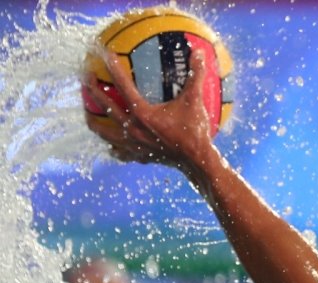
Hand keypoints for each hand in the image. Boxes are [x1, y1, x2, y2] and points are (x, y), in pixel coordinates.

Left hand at [83, 49, 214, 167]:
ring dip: (93, 120)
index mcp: (142, 113)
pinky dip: (113, 146)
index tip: (104, 54)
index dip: (113, 68)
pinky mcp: (138, 156)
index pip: (122, 86)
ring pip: (103, 132)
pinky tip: (112, 143)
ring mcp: (133, 144)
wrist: (197, 162)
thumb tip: (199, 53)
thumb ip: (196, 76)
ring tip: (88, 111)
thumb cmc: (196, 131)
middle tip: (85, 77)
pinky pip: (119, 151)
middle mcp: (132, 128)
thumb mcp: (195, 102)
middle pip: (104, 107)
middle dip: (91, 90)